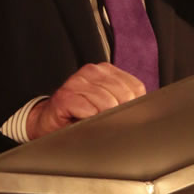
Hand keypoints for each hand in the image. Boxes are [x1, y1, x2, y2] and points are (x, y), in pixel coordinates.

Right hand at [26, 62, 145, 140]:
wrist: (49, 121)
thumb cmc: (80, 115)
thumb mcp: (106, 105)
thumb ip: (124, 103)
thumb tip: (144, 113)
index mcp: (107, 71)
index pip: (135, 87)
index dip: (135, 106)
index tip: (126, 117)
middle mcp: (92, 71)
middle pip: (123, 95)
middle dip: (119, 114)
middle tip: (107, 123)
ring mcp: (77, 81)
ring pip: (107, 103)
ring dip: (102, 118)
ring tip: (93, 122)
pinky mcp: (64, 96)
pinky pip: (88, 109)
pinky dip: (88, 119)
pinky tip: (82, 120)